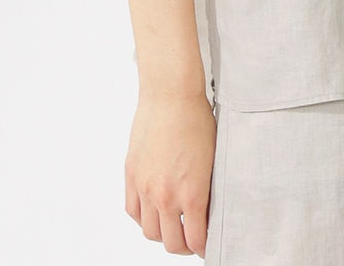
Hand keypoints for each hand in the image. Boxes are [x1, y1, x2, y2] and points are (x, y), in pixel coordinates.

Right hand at [125, 92, 216, 257]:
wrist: (170, 95)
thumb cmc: (197, 119)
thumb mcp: (212, 158)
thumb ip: (206, 189)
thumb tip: (205, 209)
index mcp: (192, 193)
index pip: (194, 240)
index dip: (203, 248)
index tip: (207, 246)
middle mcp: (166, 196)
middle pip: (171, 242)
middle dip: (184, 246)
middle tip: (191, 240)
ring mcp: (145, 187)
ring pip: (149, 231)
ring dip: (162, 234)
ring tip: (172, 227)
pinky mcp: (131, 175)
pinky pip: (133, 211)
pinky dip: (143, 218)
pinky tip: (153, 212)